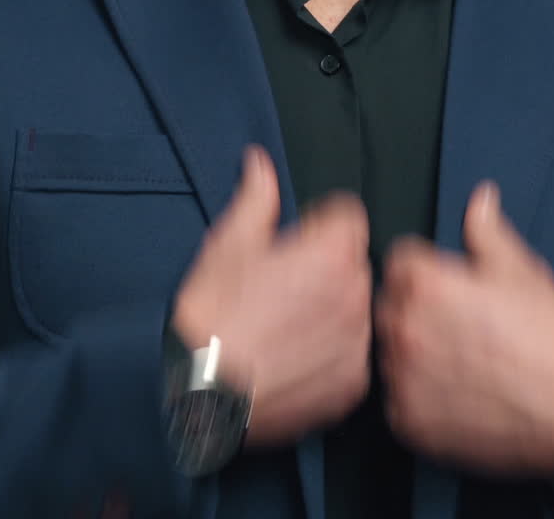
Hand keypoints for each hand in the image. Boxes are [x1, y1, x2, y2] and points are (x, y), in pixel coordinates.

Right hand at [171, 145, 371, 446]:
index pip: (349, 216)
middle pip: (354, 263)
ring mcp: (355, 342)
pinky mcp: (350, 383)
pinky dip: (331, 354)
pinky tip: (293, 355)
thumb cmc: (210, 314)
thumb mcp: (229, 241)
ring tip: (285, 324)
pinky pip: (352, 354)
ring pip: (355, 309)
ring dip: (333, 310)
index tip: (296, 243)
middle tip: (285, 286)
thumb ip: (256, 194)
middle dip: (328, 267)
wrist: (197, 390)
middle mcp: (353, 294)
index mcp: (331, 251)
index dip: (319, 225)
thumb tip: (259, 163)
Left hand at [375, 181, 553, 475]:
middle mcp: (407, 330)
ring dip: (413, 354)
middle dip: (415, 309)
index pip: (399, 262)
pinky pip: (397, 401)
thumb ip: (486, 229)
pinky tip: (455, 393)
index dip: (426, 269)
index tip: (449, 287)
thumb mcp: (519, 268)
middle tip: (458, 326)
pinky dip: (418, 398)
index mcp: (426, 284)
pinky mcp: (411, 423)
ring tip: (459, 361)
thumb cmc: (552, 334)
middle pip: (389, 306)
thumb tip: (479, 198)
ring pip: (390, 354)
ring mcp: (405, 381)